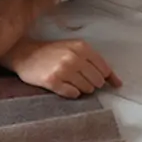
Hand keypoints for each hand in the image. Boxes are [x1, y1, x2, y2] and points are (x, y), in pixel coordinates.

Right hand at [6, 38, 122, 97]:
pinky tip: (63, 86)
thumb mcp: (73, 49)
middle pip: (97, 81)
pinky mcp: (52, 81)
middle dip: (91, 83)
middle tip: (79, 79)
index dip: (105, 78)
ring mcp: (63, 70)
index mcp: (81, 47)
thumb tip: (117, 83)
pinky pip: (73, 94)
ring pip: (86, 89)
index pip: (104, 69)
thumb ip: (94, 62)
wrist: (23, 54)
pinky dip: (71, 93)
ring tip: (69, 81)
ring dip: (81, 89)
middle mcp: (73, 57)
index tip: (106, 84)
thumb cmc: (51, 53)